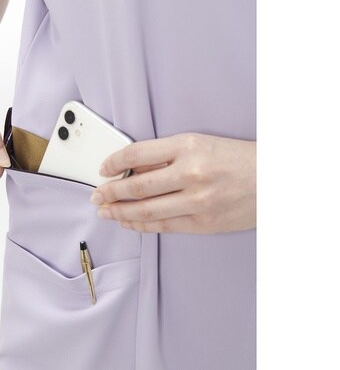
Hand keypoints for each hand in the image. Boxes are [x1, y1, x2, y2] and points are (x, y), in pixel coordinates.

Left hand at [90, 133, 255, 233]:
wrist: (273, 180)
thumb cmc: (235, 159)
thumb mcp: (199, 144)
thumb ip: (164, 155)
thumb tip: (130, 167)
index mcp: (188, 146)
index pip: (137, 154)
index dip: (114, 162)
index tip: (102, 169)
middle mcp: (191, 173)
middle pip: (137, 186)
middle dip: (110, 192)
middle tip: (95, 195)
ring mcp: (198, 201)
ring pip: (146, 211)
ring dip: (119, 212)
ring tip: (105, 211)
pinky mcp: (203, 223)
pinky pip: (164, 226)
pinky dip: (141, 225)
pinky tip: (128, 223)